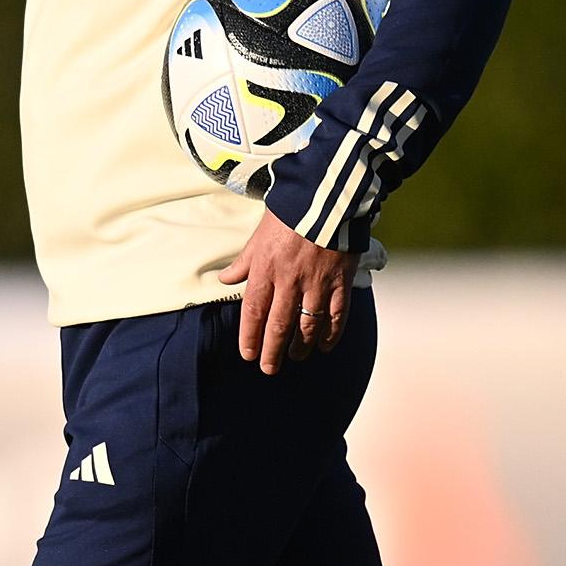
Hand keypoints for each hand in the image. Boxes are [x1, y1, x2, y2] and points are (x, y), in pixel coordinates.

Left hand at [216, 211, 355, 375]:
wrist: (326, 197)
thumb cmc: (289, 214)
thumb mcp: (258, 236)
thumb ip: (243, 262)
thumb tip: (224, 278)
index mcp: (266, 269)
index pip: (254, 311)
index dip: (250, 337)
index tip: (248, 354)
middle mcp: (290, 281)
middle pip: (279, 325)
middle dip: (272, 351)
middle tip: (269, 369)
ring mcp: (318, 283)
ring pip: (307, 325)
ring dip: (300, 346)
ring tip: (295, 357)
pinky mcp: (341, 281)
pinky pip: (337, 315)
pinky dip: (331, 333)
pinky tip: (325, 346)